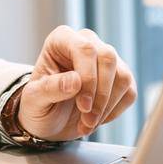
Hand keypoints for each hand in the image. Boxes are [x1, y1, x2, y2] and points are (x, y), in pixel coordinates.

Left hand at [17, 26, 135, 142]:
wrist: (50, 120)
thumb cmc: (39, 105)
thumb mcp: (33, 100)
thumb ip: (49, 88)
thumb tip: (75, 81)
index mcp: (62, 39)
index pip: (85, 49)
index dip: (88, 79)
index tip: (83, 106)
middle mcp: (86, 43)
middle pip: (108, 59)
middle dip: (100, 95)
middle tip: (87, 120)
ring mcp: (106, 59)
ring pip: (123, 76)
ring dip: (107, 107)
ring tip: (87, 124)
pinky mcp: (120, 77)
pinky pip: (129, 92)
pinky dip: (114, 111)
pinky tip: (96, 119)